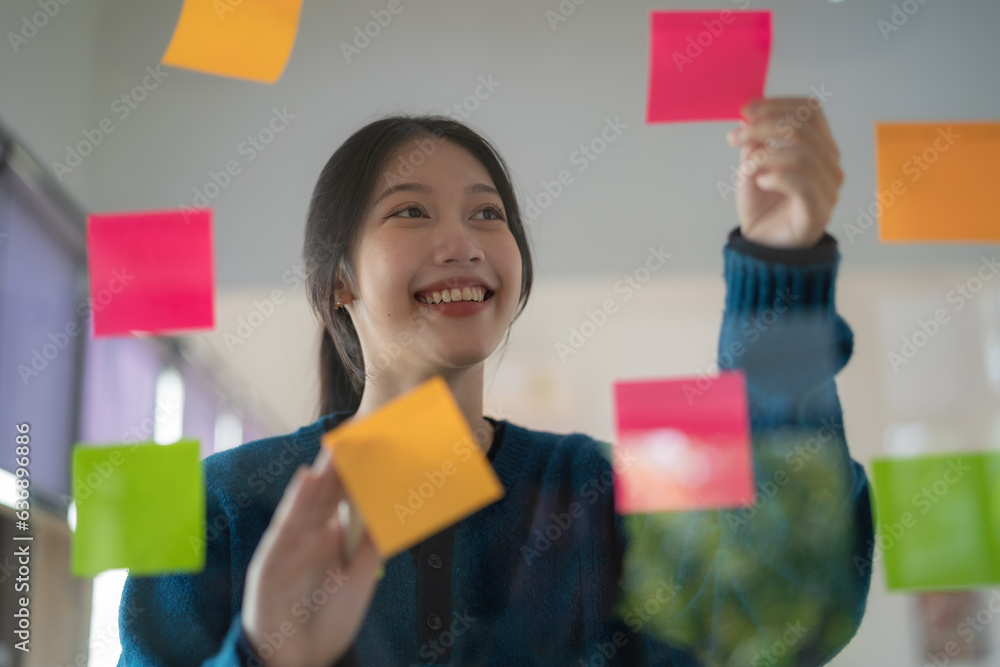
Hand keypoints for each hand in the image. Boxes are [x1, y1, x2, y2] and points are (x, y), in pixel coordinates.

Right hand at [242, 447, 381, 666]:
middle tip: (360, 434)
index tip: (377, 446)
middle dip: (342, 464)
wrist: (300, 658)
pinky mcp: (273, 559)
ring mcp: (291, 544)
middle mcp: (311, 535)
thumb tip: (393, 510)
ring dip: (322, 474)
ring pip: (308, 501)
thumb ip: (372, 545)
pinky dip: (296, 502)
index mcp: (332, 536)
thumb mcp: (359, 578)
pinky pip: (286, 525)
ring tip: (337, 447)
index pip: (346, 497)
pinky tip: (307, 479)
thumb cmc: (328, 618)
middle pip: (327, 492)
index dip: (359, 473)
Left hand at [727, 97, 843, 248]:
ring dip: (765, 154)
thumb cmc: (762, 208)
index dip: (778, 105)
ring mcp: (828, 190)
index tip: (745, 110)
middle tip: (735, 137)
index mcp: (820, 148)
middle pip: (802, 129)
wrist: (762, 249)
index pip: (810, 111)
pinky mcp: (818, 213)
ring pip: (802, 154)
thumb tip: (747, 116)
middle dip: (763, 127)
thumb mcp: (752, 167)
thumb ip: (755, 143)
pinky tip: (760, 182)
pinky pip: (801, 183)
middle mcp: (830, 166)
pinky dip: (776, 176)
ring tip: (745, 167)